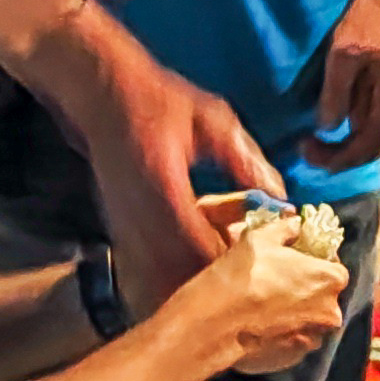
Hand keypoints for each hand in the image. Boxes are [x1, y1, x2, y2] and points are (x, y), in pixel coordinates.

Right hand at [59, 24, 280, 313]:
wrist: (100, 95)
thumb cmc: (157, 101)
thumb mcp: (211, 120)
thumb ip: (243, 158)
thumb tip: (279, 194)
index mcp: (163, 188)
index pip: (200, 248)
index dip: (233, 265)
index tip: (264, 267)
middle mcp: (138, 215)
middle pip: (181, 275)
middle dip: (218, 284)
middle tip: (253, 282)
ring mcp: (125, 226)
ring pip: (163, 277)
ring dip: (196, 284)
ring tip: (231, 280)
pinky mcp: (120, 230)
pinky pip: (152, 266)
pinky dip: (178, 273)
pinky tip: (203, 268)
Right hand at [170, 217, 351, 378]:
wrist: (219, 320)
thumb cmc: (245, 273)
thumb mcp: (263, 237)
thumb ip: (286, 228)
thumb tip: (295, 223)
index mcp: (332, 279)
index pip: (334, 267)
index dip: (315, 261)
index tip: (298, 258)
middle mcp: (331, 312)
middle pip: (323, 295)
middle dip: (306, 287)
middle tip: (280, 279)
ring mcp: (314, 338)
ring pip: (310, 319)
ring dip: (296, 310)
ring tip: (268, 302)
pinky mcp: (295, 357)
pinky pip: (295, 338)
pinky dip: (284, 330)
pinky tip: (263, 321)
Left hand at [298, 0, 379, 173]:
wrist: (376, 3)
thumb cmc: (360, 26)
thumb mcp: (342, 56)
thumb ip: (336, 93)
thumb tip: (328, 128)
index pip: (367, 143)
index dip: (338, 156)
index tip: (309, 151)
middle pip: (368, 150)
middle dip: (337, 159)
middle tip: (305, 152)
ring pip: (366, 145)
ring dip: (340, 152)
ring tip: (312, 146)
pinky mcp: (377, 101)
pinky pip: (362, 132)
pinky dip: (344, 141)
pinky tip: (324, 136)